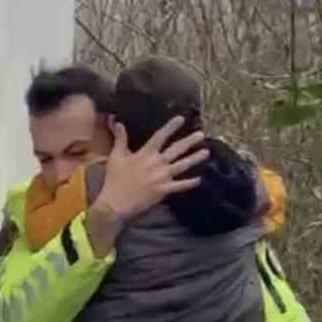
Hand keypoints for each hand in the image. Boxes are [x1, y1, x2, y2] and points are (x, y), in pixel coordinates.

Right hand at [85, 118, 208, 256]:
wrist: (116, 202)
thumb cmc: (115, 179)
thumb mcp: (116, 156)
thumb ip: (120, 139)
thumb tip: (118, 122)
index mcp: (145, 154)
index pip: (160, 136)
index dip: (171, 127)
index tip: (181, 119)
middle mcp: (156, 163)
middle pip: (176, 149)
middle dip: (189, 141)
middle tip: (201, 134)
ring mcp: (161, 177)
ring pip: (182, 165)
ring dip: (195, 158)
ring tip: (206, 152)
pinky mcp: (164, 190)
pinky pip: (180, 185)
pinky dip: (190, 183)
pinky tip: (199, 179)